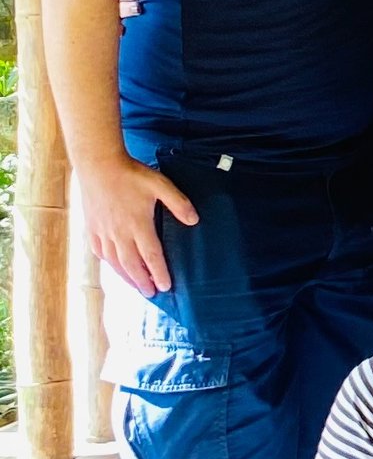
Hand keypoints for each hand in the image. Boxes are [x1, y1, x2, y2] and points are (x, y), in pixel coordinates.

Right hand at [77, 153, 198, 295]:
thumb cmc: (131, 174)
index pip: (151, 256)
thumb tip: (194, 221)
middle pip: (132, 264)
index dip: (159, 273)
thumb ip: (179, 203)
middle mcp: (119, 232)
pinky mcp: (91, 226)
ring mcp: (103, 231)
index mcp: (138, 224)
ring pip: (114, 261)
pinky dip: (108, 262)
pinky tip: (113, 266)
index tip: (166, 286)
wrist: (98, 164)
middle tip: (152, 294)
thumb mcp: (161, 185)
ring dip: (126, 276)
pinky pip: (99, 251)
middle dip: (143, 281)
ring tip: (136, 286)